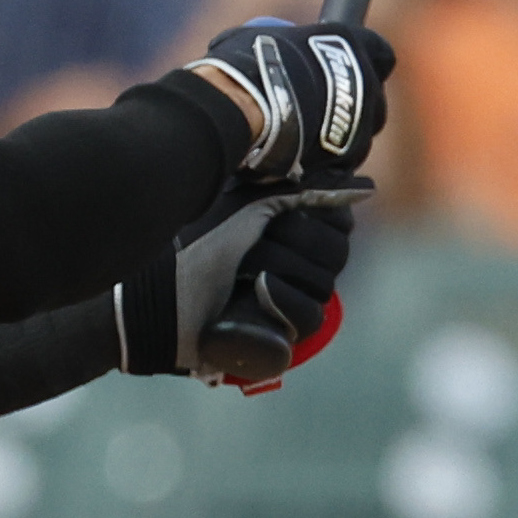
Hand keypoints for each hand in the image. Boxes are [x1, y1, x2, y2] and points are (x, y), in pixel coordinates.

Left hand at [114, 181, 363, 387]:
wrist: (154, 289)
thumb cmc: (194, 240)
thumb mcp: (249, 204)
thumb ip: (303, 190)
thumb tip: (362, 181)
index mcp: (294, 229)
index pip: (341, 222)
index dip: (318, 215)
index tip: (283, 211)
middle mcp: (299, 264)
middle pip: (336, 252)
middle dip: (294, 239)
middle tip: (254, 239)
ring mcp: (290, 300)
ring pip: (325, 284)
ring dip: (281, 268)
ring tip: (243, 268)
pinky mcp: (280, 335)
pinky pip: (311, 318)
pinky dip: (284, 302)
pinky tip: (257, 291)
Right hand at [188, 20, 392, 180]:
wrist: (241, 109)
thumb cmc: (247, 65)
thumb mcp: (262, 38)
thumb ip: (282, 45)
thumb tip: (264, 46)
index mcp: (352, 46)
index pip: (381, 52)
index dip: (367, 61)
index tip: (346, 68)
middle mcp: (366, 84)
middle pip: (374, 98)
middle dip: (355, 105)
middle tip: (323, 106)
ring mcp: (361, 124)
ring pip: (361, 134)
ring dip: (341, 135)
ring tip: (307, 137)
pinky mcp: (347, 158)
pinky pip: (343, 161)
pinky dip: (327, 161)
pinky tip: (302, 158)